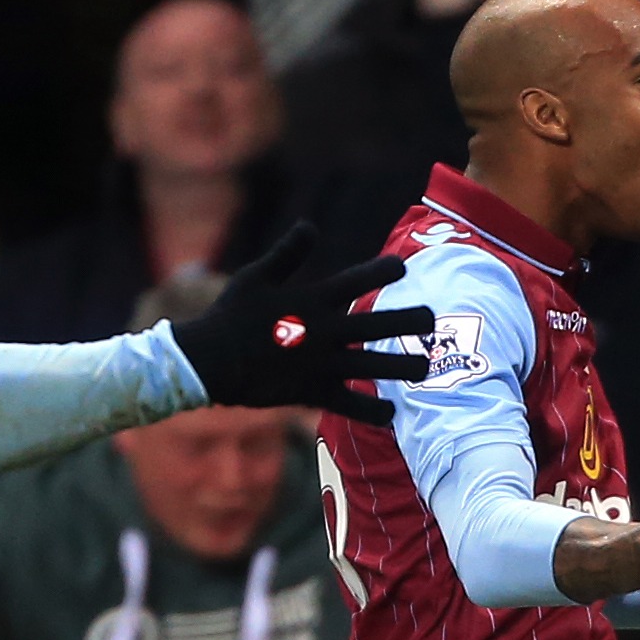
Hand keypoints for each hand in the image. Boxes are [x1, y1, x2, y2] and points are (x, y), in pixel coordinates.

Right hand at [169, 225, 433, 426]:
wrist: (208, 361)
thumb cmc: (230, 316)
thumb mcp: (255, 277)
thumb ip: (287, 254)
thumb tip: (310, 226)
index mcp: (313, 299)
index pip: (359, 278)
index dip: (385, 270)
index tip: (402, 267)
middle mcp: (324, 330)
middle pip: (380, 324)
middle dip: (411, 320)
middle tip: (432, 319)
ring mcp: (320, 364)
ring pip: (375, 366)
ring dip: (404, 367)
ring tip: (425, 368)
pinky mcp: (311, 392)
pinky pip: (349, 404)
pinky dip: (371, 410)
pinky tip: (391, 414)